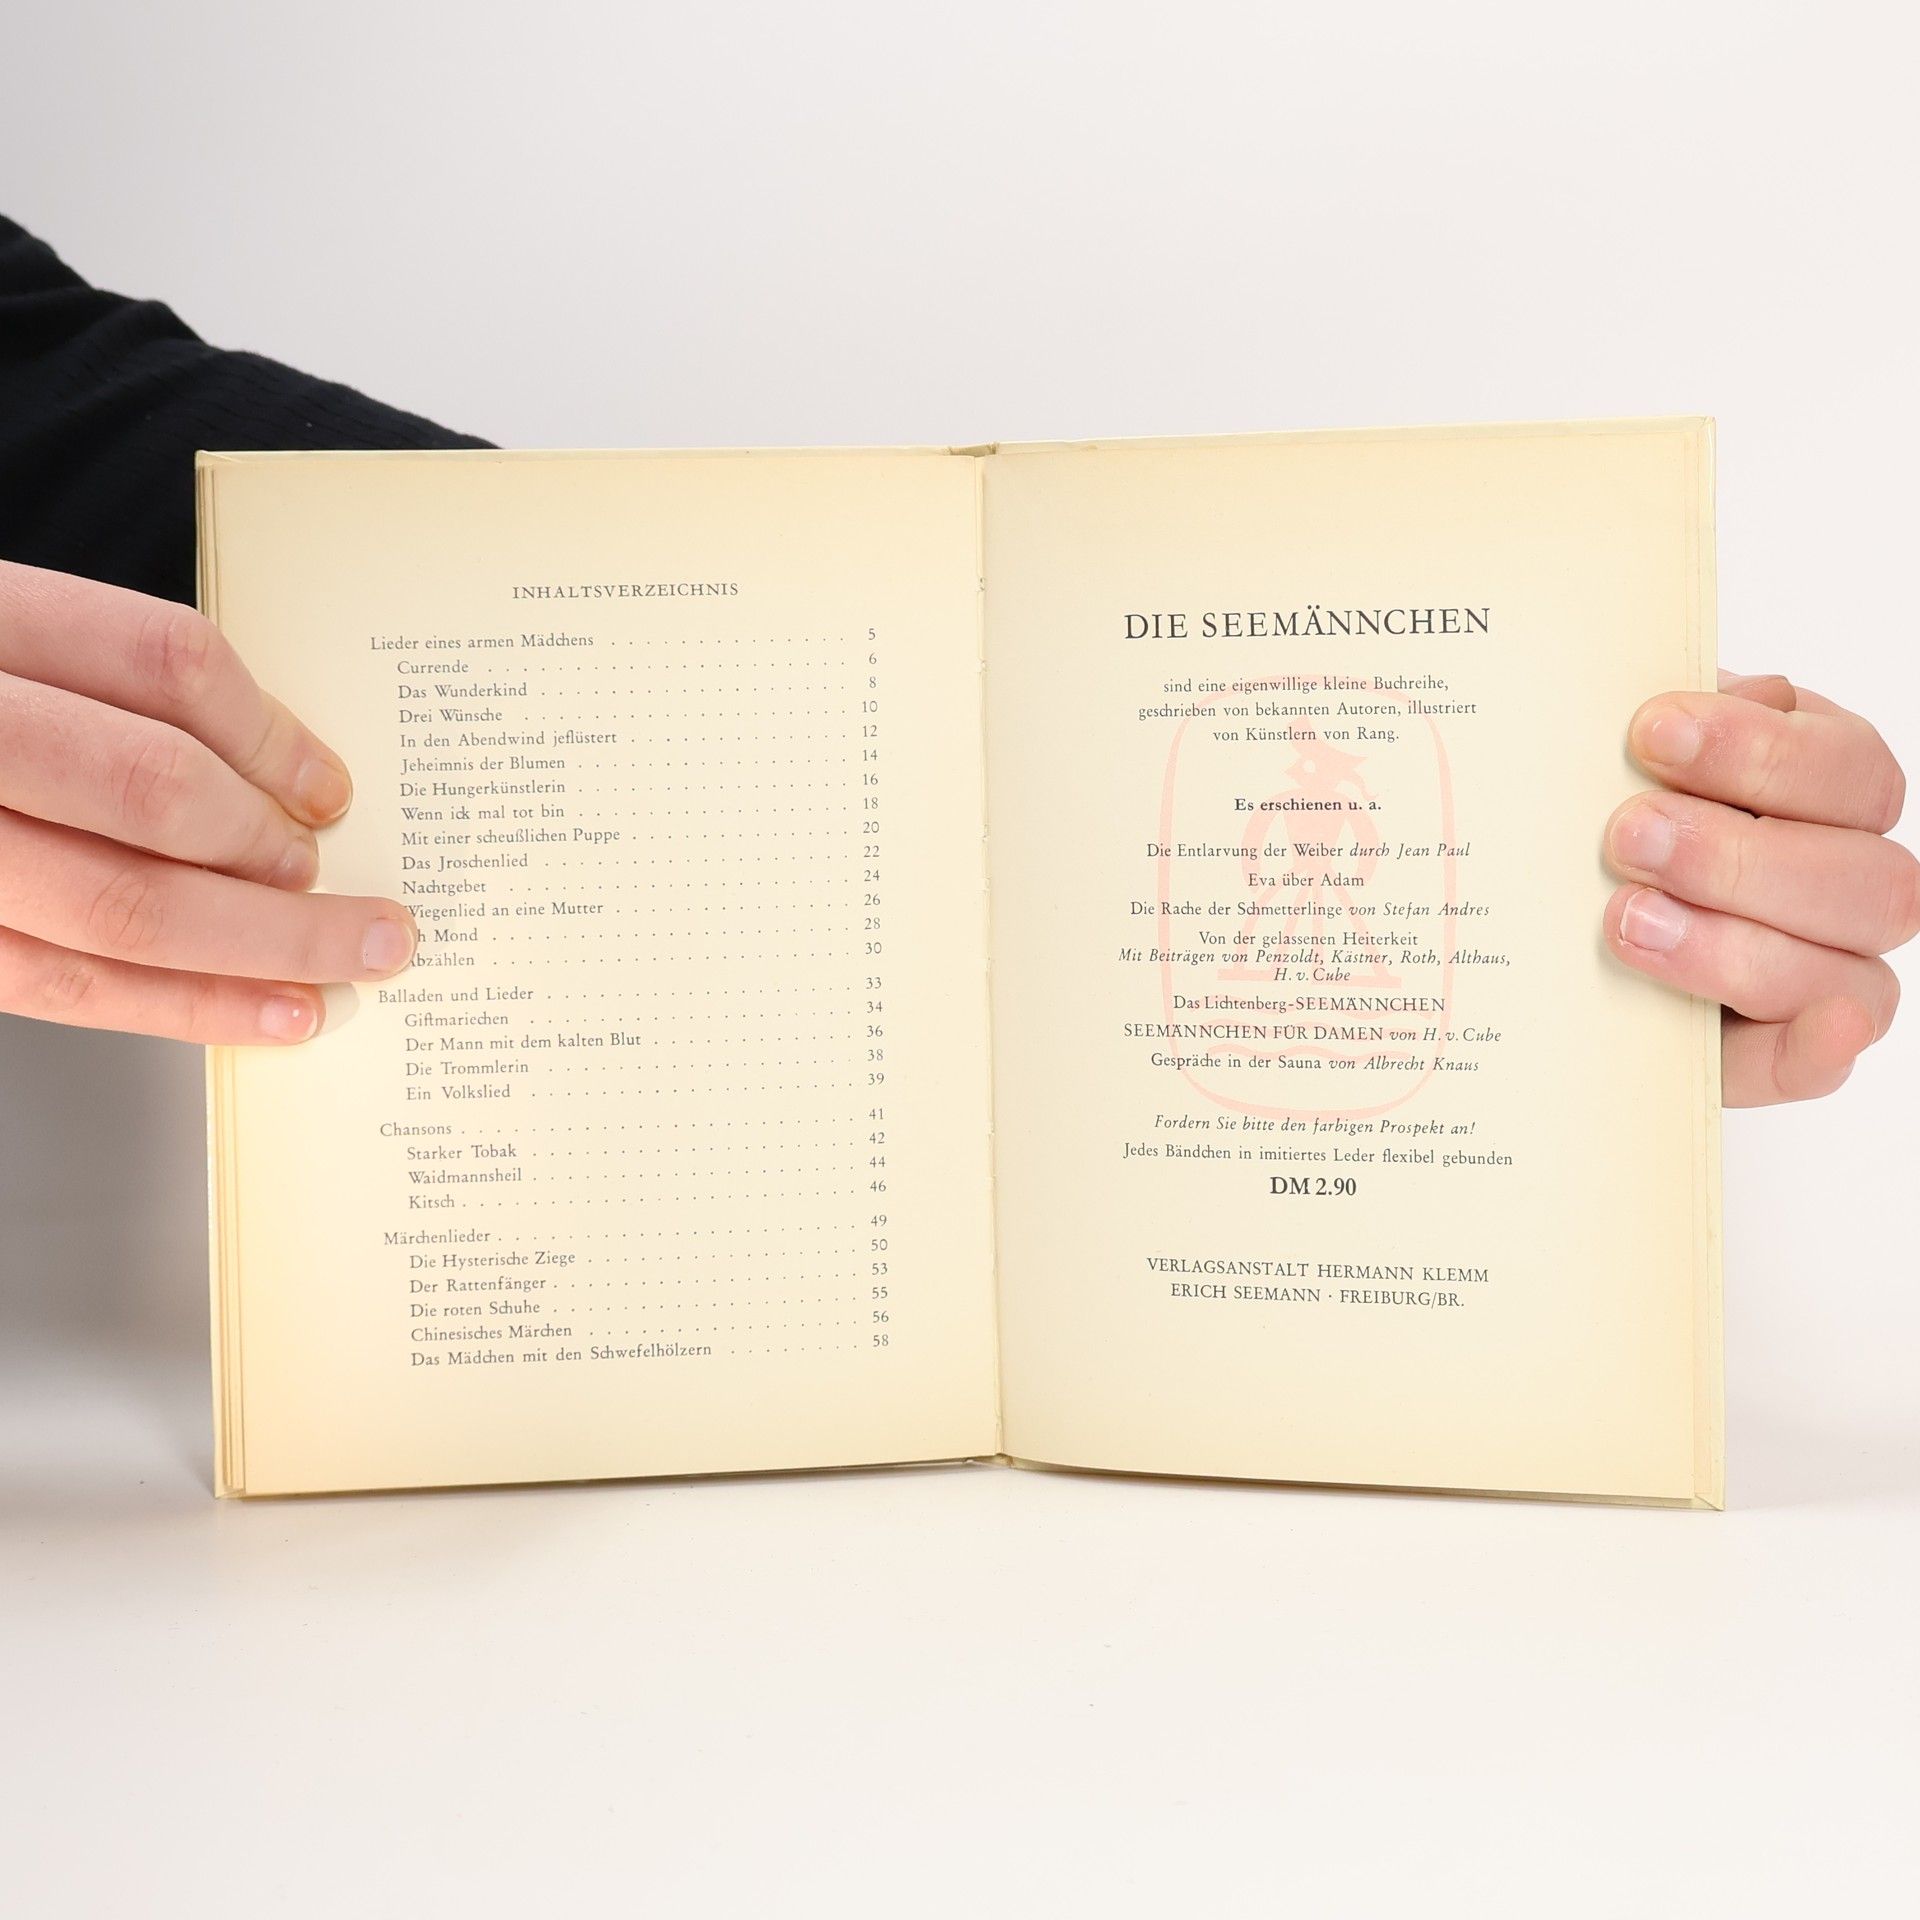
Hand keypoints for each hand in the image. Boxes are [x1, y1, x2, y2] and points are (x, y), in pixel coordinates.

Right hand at [0, 560, 415, 1043]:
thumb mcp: (9, 643)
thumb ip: (119, 695)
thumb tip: (288, 781)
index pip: (160, 662)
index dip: (270, 733)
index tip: (332, 790)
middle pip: (153, 791)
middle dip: (277, 858)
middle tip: (365, 904)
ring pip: (118, 903)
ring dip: (259, 946)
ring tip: (347, 967)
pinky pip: (63, 983)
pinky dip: (184, 1005)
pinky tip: (268, 1014)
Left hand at [1604, 670, 1916, 1104]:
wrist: (1547, 914)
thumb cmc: (1595, 816)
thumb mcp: (1613, 760)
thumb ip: (1652, 732)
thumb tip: (1670, 700)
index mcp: (1822, 789)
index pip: (1845, 767)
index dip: (1759, 750)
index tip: (1651, 731)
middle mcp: (1845, 879)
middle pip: (1859, 875)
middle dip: (1737, 854)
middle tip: (1628, 835)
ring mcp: (1825, 970)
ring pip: (1843, 968)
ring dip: (1732, 944)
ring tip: (1625, 920)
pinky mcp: (1774, 1053)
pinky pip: (1815, 1064)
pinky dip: (1816, 1051)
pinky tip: (1816, 1033)